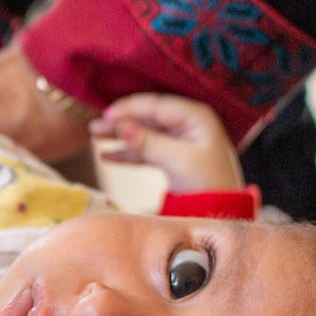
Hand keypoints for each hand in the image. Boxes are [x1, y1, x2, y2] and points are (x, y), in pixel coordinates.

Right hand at [89, 93, 243, 191]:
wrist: (221, 210)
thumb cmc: (208, 182)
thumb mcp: (178, 160)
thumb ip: (148, 143)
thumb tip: (121, 128)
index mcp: (195, 116)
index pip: (157, 105)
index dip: (130, 109)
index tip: (107, 114)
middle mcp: (187, 123)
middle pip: (147, 117)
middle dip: (120, 121)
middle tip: (95, 126)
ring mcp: (179, 139)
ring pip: (144, 133)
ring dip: (120, 136)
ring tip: (94, 136)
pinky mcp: (172, 155)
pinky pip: (146, 150)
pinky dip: (128, 153)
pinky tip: (107, 156)